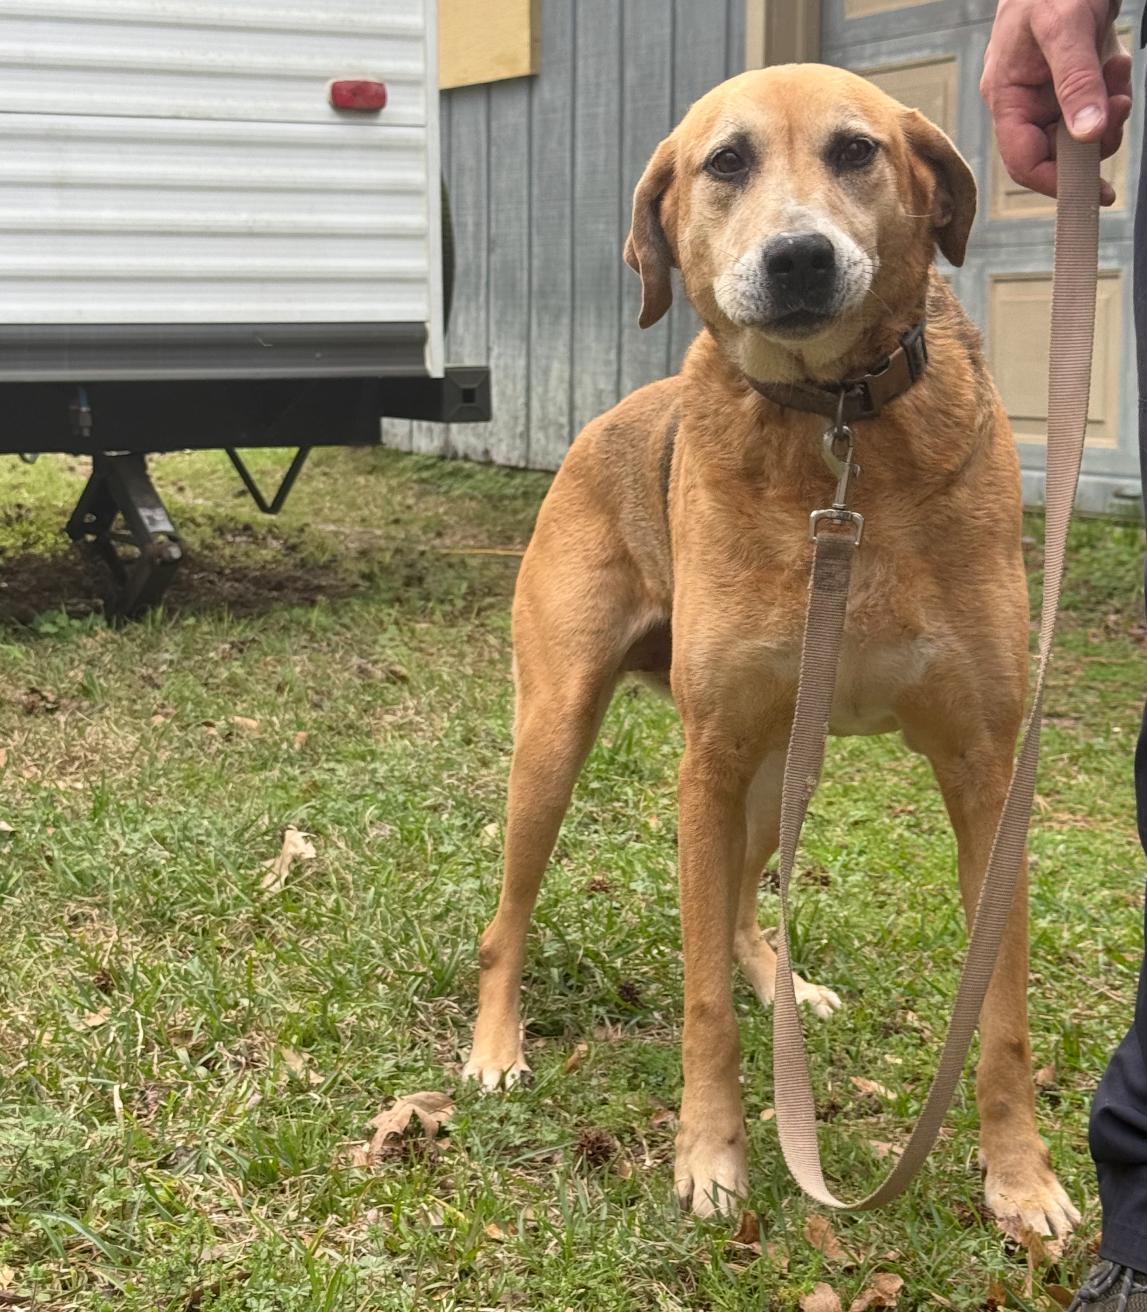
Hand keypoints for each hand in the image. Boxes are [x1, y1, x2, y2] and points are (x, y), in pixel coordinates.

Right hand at [981, 0, 1132, 203]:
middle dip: (1094, 137)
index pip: (1025, 162)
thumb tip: (1086, 134)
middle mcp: (1024, 101)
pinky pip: (1092, 104)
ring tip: (1117, 75)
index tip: (1095, 191)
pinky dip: (1111, 92)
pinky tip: (1115, 64)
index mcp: (1008, 97)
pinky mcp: (1070, 79)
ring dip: (1108, 112)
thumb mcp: (1066, 27)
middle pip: (1057, 151)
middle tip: (1118, 108)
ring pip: (1079, 130)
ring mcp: (1047, 91)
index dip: (1057, 182)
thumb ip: (1076, 81)